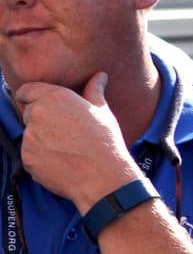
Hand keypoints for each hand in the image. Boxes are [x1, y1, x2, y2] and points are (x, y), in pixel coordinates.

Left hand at [15, 73, 140, 210]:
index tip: (44, 109)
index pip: (25, 91)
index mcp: (55, 96)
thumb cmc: (106, 143)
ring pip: (29, 136)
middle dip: (41, 122)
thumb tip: (100, 76)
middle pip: (28, 113)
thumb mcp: (103, 112)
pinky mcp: (27, 157)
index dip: (32, 99)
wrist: (103, 177)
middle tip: (65, 135)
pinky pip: (31, 156)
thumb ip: (94, 91)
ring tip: (67, 151)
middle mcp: (38, 112)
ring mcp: (30, 136)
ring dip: (41, 141)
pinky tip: (62, 164)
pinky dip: (42, 160)